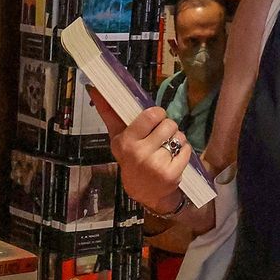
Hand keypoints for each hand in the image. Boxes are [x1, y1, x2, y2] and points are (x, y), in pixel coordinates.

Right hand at [87, 86, 189, 214]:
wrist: (145, 192)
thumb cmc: (131, 158)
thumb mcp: (118, 138)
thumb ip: (109, 113)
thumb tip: (94, 88)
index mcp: (124, 142)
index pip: (150, 114)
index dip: (156, 115)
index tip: (154, 120)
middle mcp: (138, 153)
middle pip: (168, 123)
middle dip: (167, 127)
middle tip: (160, 138)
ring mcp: (155, 165)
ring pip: (178, 135)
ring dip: (176, 139)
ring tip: (166, 149)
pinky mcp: (171, 174)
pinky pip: (186, 149)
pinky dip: (183, 151)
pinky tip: (173, 159)